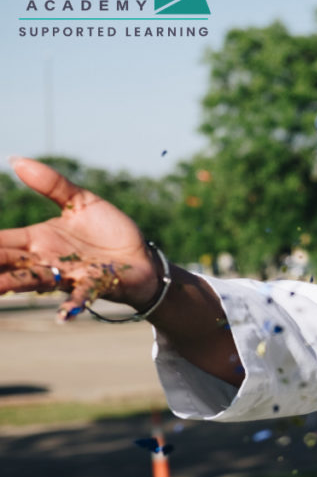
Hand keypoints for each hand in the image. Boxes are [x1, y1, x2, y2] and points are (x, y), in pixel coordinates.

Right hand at [0, 157, 158, 320]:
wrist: (143, 257)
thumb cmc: (110, 232)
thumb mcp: (82, 201)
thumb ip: (51, 185)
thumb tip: (15, 160)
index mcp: (36, 240)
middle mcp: (45, 261)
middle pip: (5, 264)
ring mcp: (67, 275)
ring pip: (32, 281)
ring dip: (11, 286)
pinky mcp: (93, 285)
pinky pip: (79, 297)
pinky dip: (70, 305)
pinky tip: (62, 316)